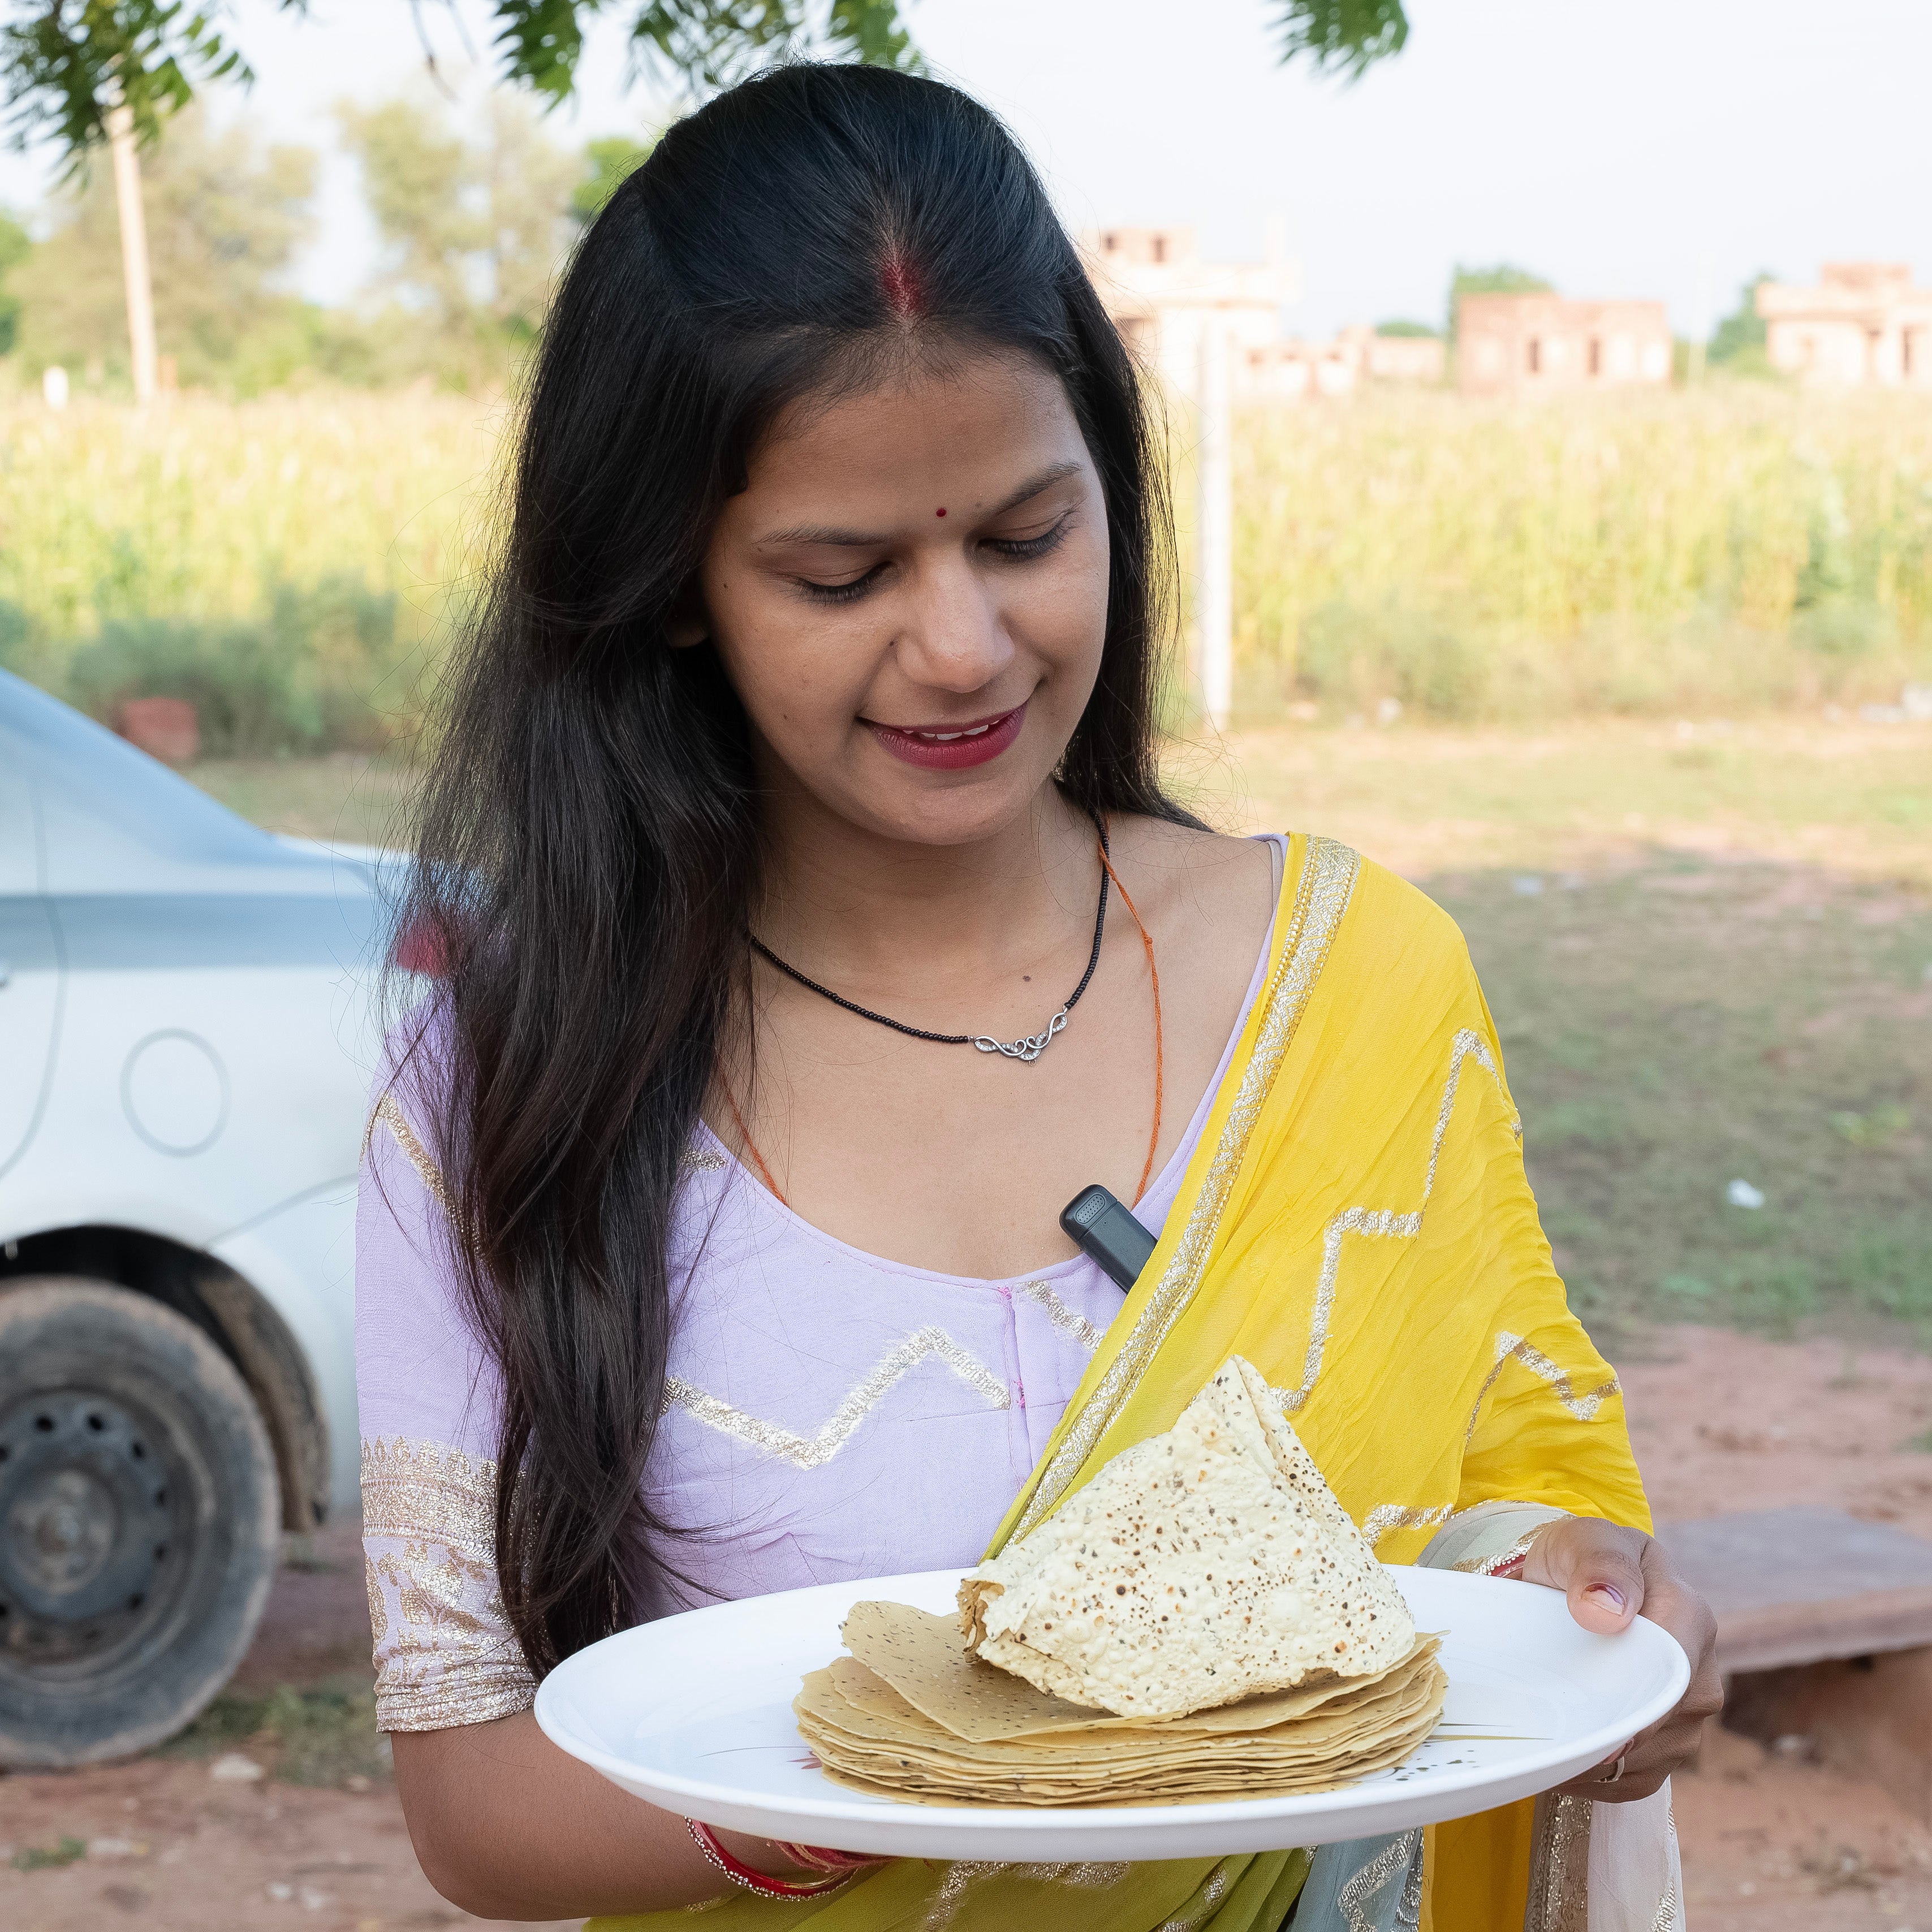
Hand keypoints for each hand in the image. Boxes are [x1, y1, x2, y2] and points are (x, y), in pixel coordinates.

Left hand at [1520, 1517, 1722, 1802]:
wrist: (1571, 1581)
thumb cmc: (1580, 1555)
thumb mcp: (1584, 1540)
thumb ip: (1599, 1565)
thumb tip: (1608, 1612)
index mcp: (1689, 1615)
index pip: (1673, 1672)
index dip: (1636, 1703)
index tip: (1594, 1723)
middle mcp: (1699, 1672)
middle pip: (1662, 1725)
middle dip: (1608, 1736)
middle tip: (1553, 1742)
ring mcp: (1687, 1714)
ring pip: (1651, 1760)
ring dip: (1599, 1761)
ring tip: (1548, 1748)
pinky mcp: (1667, 1744)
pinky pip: (1639, 1781)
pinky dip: (1598, 1780)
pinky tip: (1563, 1764)